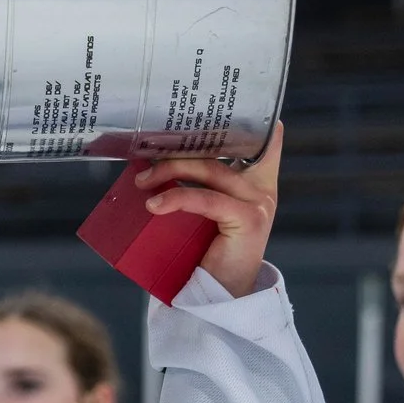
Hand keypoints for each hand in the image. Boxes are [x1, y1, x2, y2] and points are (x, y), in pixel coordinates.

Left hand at [136, 121, 283, 297]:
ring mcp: (259, 202)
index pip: (258, 142)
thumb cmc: (203, 254)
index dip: (250, 121)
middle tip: (143, 166)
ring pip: (210, 171)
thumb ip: (190, 188)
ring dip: (170, 172)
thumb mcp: (196, 215)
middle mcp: (260, 187)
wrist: (217, 296)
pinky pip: (208, 199)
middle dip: (176, 153)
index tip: (227, 106)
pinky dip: (177, 198)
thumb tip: (146, 165)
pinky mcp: (250, 220)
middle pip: (217, 152)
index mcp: (253, 181)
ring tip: (143, 183)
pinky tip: (155, 205)